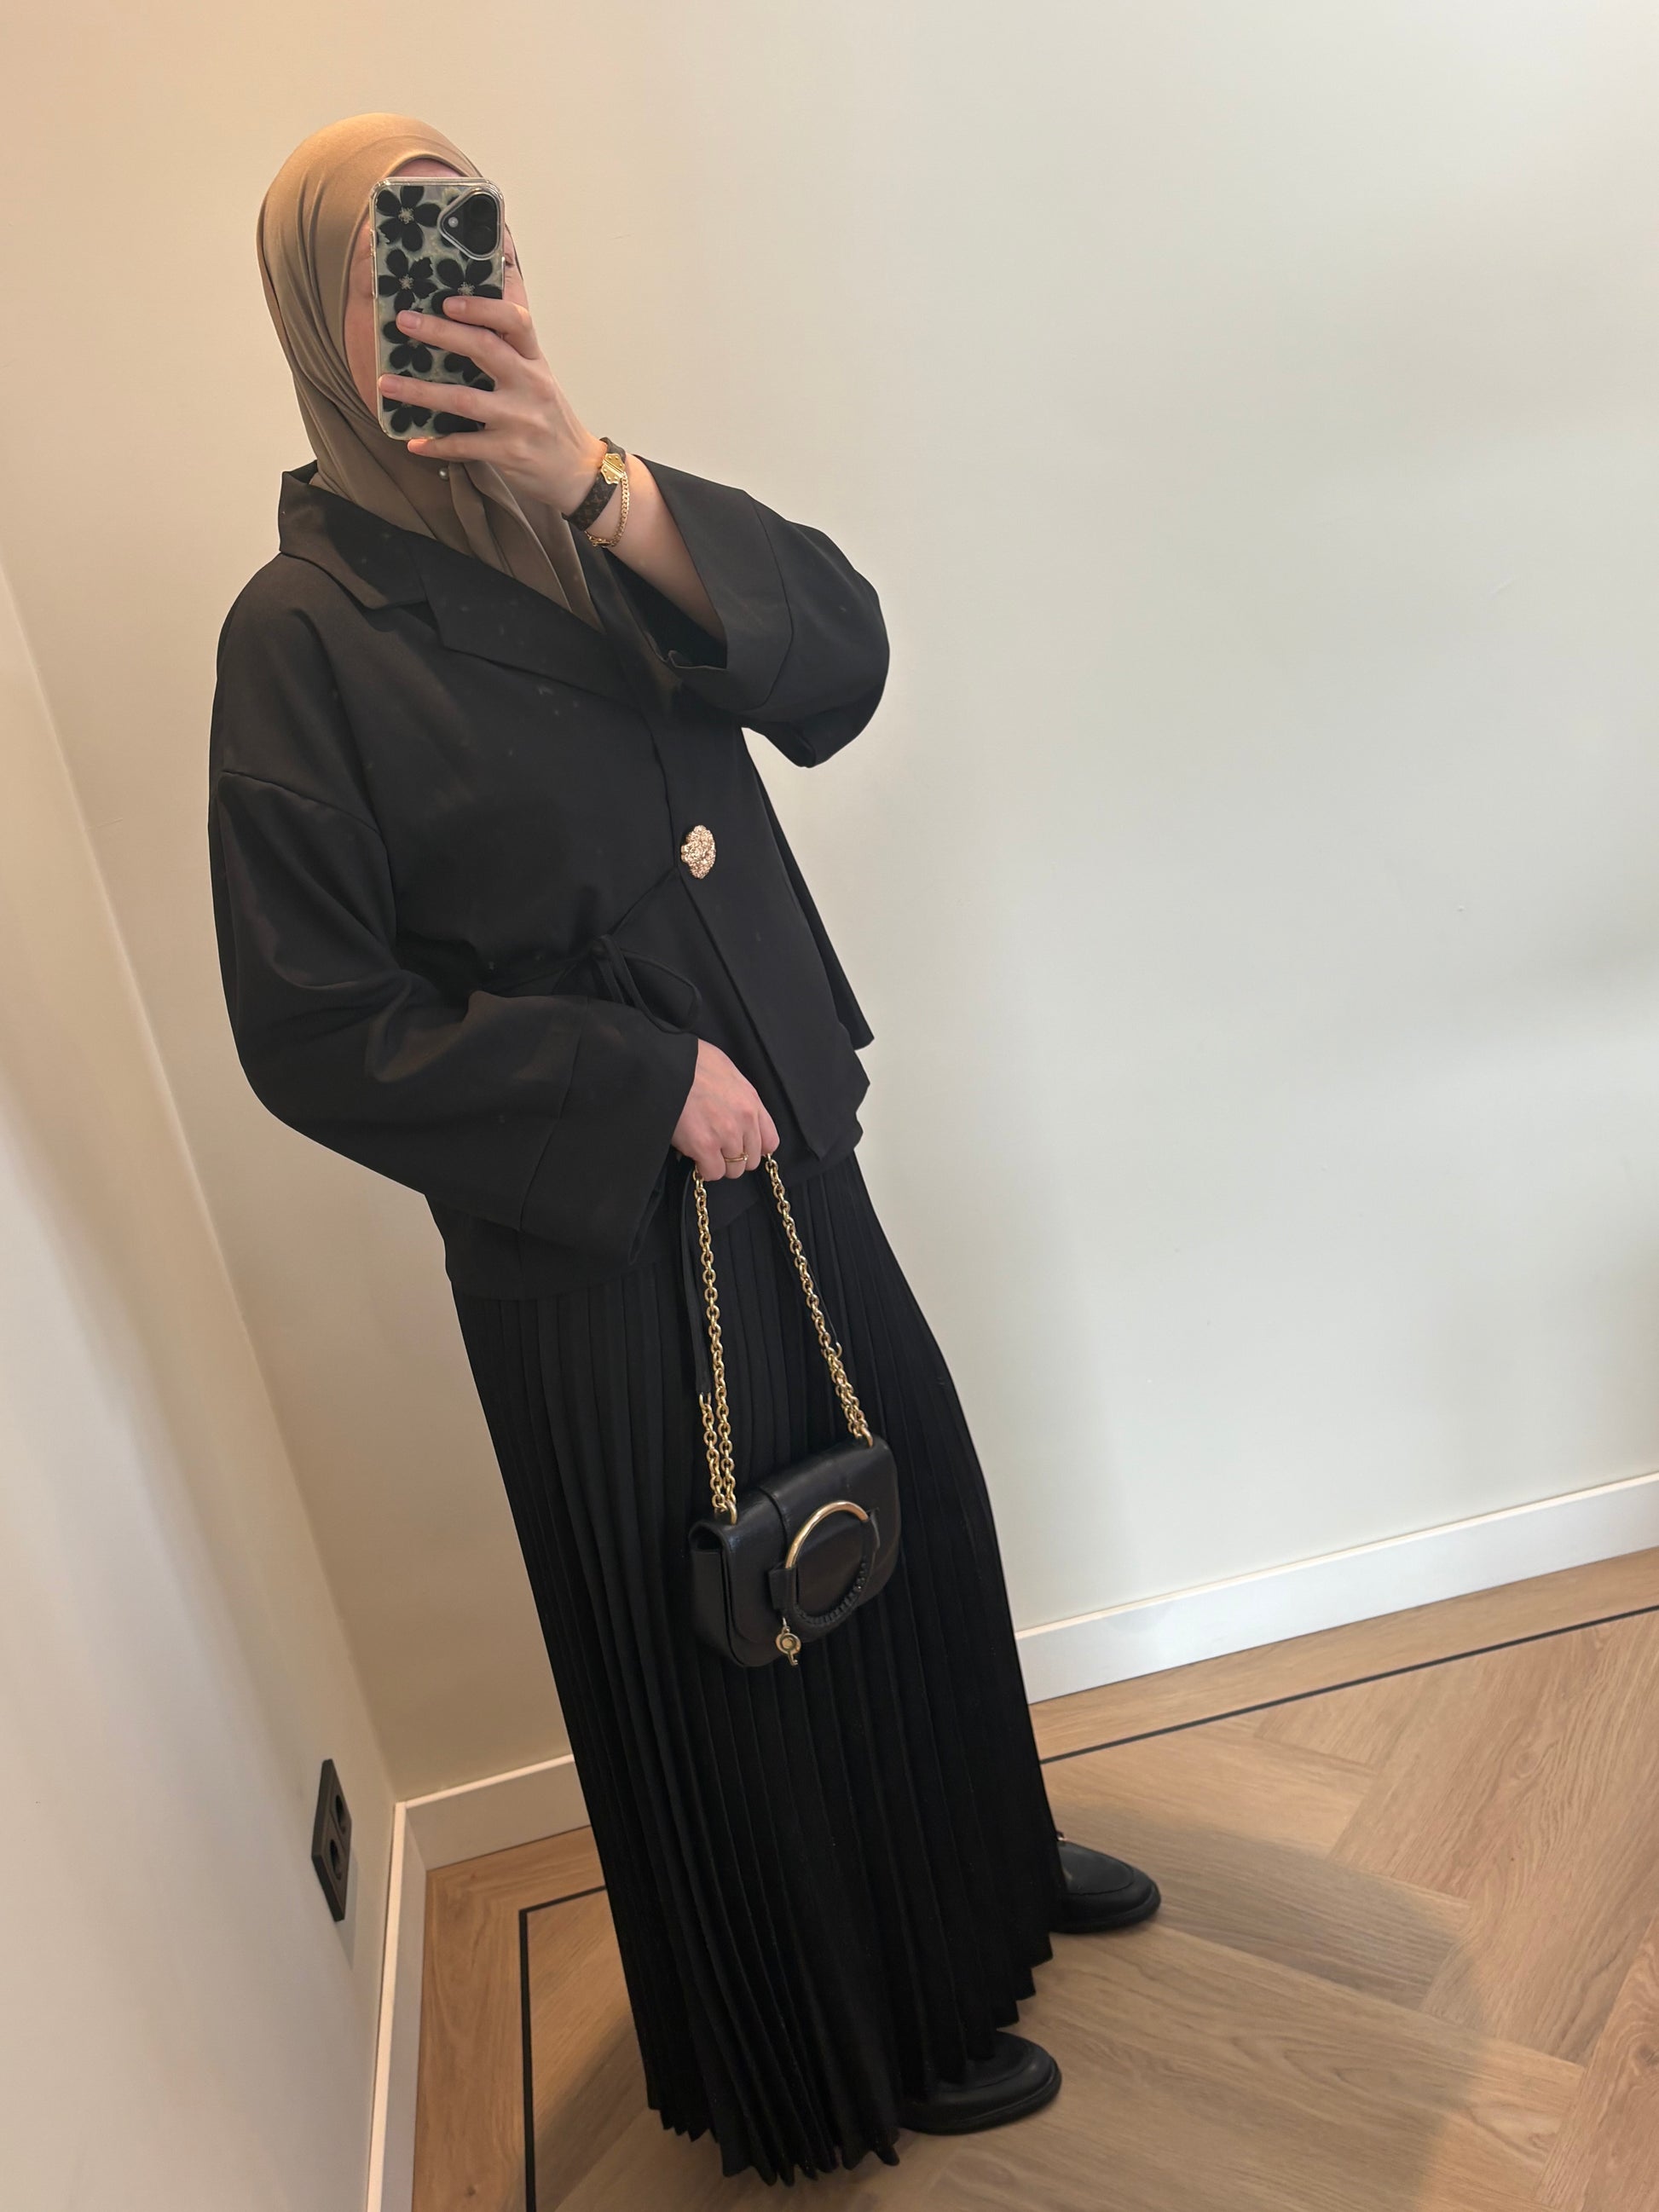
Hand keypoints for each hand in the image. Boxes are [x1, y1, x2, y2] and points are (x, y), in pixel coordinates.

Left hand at [382, 291, 602, 513]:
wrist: (578, 470)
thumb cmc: (549, 416)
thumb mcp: (539, 374)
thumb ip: (512, 341)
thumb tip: (498, 281)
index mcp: (534, 361)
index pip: (515, 321)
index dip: (481, 307)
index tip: (448, 300)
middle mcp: (530, 385)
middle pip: (484, 349)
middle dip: (440, 333)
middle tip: (404, 323)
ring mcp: (519, 420)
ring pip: (464, 400)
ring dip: (420, 392)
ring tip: (386, 384)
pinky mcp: (509, 452)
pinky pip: (464, 446)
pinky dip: (436, 444)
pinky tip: (414, 441)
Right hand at [672, 1041, 779, 1181]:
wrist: (666, 1064)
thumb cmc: (690, 1063)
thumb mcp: (726, 1072)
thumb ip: (737, 1096)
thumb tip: (732, 1112)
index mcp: (751, 1100)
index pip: (769, 1141)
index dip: (753, 1148)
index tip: (739, 1147)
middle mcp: (744, 1119)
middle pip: (750, 1160)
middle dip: (733, 1157)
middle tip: (714, 1147)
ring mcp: (726, 1134)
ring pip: (732, 1170)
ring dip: (717, 1163)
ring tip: (701, 1149)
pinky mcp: (705, 1145)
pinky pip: (712, 1172)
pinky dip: (703, 1169)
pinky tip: (692, 1154)